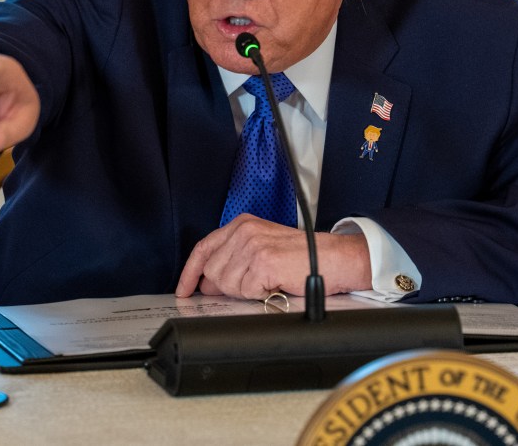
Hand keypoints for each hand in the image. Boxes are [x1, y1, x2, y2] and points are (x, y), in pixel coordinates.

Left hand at [174, 215, 372, 299]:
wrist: (333, 259)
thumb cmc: (302, 256)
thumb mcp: (262, 248)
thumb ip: (232, 260)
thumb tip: (207, 283)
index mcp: (242, 224)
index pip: (203, 248)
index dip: (190, 272)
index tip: (184, 288)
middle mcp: (245, 231)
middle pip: (212, 271)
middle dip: (227, 285)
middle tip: (253, 283)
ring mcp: (253, 246)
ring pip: (227, 284)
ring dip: (246, 290)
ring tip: (268, 280)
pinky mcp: (264, 263)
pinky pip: (246, 291)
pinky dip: (260, 294)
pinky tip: (275, 283)